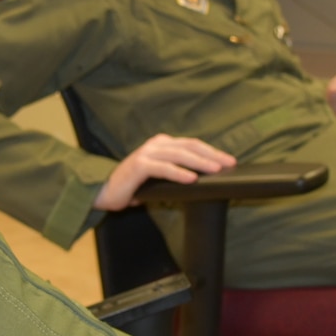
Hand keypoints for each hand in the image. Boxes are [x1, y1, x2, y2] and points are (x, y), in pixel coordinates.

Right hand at [93, 134, 236, 210]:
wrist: (106, 191)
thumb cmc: (135, 185)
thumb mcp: (159, 176)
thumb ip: (176, 172)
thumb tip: (203, 179)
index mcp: (162, 144)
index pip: (192, 145)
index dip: (212, 151)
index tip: (229, 161)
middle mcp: (155, 145)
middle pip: (189, 147)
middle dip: (211, 155)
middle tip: (228, 164)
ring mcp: (147, 154)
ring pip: (178, 155)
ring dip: (199, 162)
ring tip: (214, 170)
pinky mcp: (139, 166)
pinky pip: (163, 168)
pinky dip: (178, 173)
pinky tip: (191, 179)